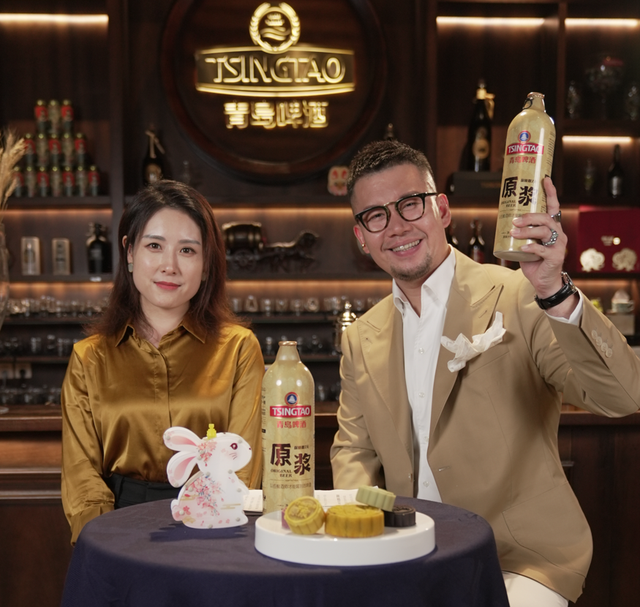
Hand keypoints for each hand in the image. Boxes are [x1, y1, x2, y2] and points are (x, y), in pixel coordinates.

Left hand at [511, 178, 575, 315]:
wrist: (544, 282)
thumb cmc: (534, 262)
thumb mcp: (526, 244)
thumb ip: (520, 234)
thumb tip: (505, 223)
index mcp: (551, 227)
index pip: (553, 206)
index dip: (550, 192)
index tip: (545, 179)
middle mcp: (558, 233)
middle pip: (545, 218)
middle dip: (529, 217)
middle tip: (514, 220)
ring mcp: (558, 245)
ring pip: (544, 232)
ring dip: (527, 231)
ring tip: (514, 232)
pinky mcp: (555, 257)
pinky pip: (543, 249)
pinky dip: (531, 248)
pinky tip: (523, 248)